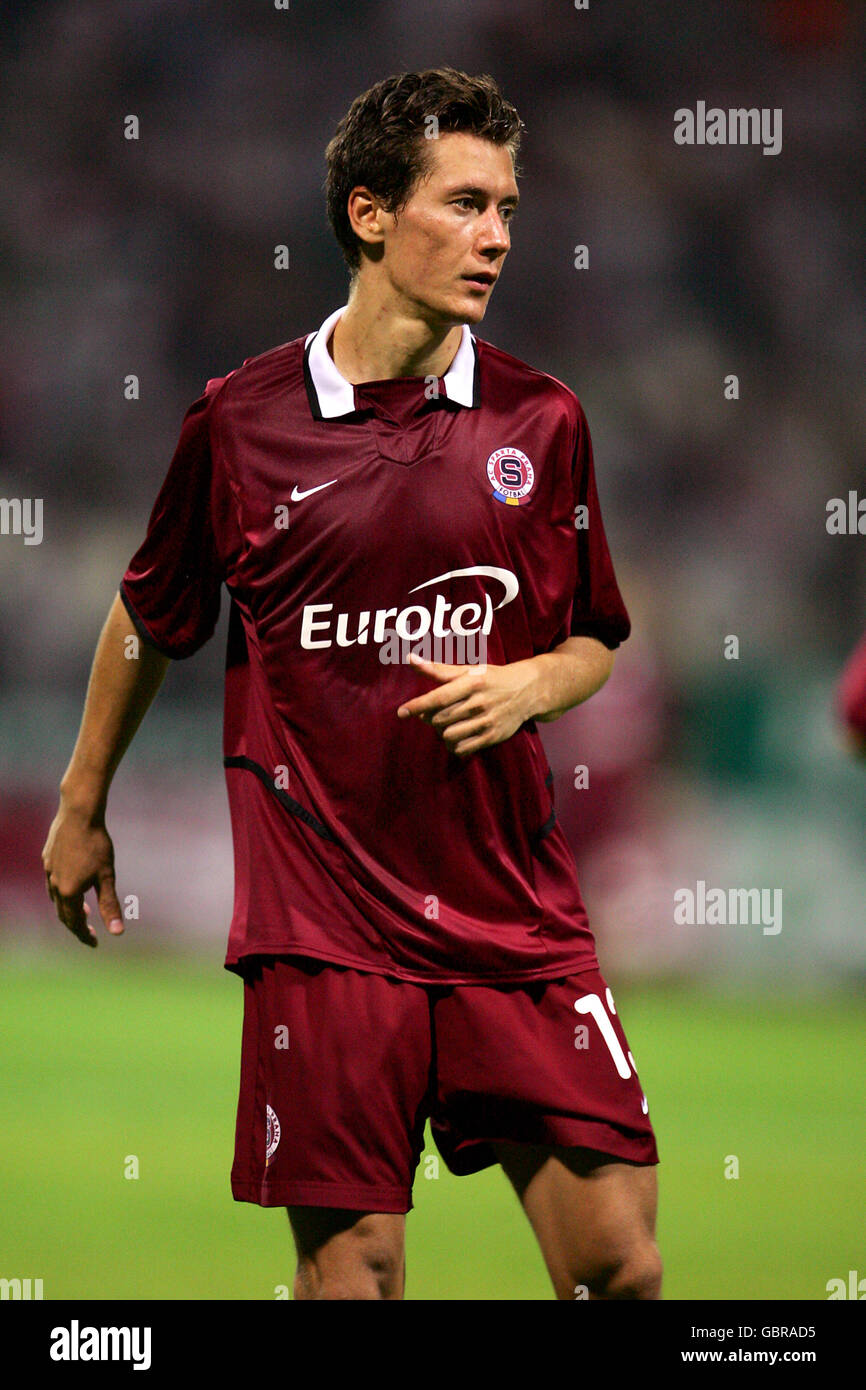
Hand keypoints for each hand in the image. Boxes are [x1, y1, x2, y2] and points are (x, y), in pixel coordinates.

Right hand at [42, 803, 123, 947]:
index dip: (84, 935)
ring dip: (69, 910)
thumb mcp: (107, 876)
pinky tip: (72, 887)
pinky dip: (62, 893)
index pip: (74, 923)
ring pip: (55, 899)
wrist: (79, 814)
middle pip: (63, 914)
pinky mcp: (47, 859)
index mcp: (68, 892)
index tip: (95, 943)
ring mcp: (48, 871)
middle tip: (90, 933)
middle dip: (77, 926)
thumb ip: (110, 905)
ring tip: (84, 912)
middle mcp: (54, 884)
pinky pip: (51, 883)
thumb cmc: (97, 844)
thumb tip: (118, 933)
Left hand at [396, 652, 537, 757]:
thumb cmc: (492, 678)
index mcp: (472, 683)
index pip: (439, 697)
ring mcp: (487, 721)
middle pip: (440, 718)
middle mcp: (479, 702)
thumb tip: (411, 659)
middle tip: (432, 714)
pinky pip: (463, 748)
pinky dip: (453, 745)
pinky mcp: (492, 736)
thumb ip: (439, 669)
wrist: (528, 691)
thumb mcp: (469, 670)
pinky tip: (455, 736)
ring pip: (449, 734)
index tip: (401, 712)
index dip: (418, 705)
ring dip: (440, 732)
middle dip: (430, 718)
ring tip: (444, 725)